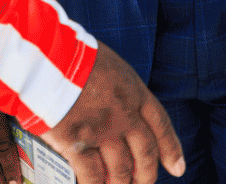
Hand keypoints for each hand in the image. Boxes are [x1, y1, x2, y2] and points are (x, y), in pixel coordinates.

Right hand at [42, 42, 184, 183]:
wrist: (48, 57)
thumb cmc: (74, 54)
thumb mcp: (110, 65)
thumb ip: (119, 89)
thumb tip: (119, 105)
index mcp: (135, 92)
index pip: (161, 126)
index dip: (171, 150)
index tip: (177, 168)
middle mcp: (124, 115)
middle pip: (145, 154)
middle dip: (146, 175)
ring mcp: (102, 131)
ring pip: (121, 170)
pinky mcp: (77, 143)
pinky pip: (92, 175)